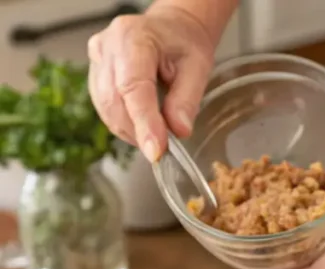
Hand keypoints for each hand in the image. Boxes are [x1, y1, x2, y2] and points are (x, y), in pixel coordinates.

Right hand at [87, 7, 215, 160]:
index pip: (133, 87)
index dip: (143, 122)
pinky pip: (104, 106)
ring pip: (105, 107)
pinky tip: (141, 124)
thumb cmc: (184, 44)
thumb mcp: (198, 68)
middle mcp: (108, 46)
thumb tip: (178, 130)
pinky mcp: (95, 72)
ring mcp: (97, 58)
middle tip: (162, 147)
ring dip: (130, 130)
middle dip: (138, 131)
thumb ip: (187, 100)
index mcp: (134, 38)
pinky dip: (123, 123)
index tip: (156, 150)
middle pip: (114, 100)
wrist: (171, 30)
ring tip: (155, 135)